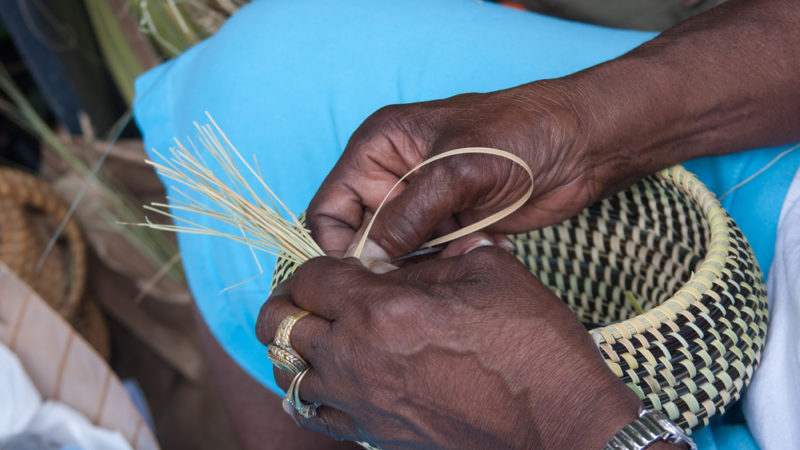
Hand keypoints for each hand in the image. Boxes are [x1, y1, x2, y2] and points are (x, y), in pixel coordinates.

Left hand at [256, 247, 641, 448]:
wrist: (558, 424)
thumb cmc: (532, 345)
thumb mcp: (489, 273)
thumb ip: (435, 257)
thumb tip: (408, 252)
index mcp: (382, 308)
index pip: (310, 277)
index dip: (317, 263)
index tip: (338, 264)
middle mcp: (356, 356)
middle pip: (278, 322)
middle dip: (291, 300)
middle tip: (317, 293)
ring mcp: (360, 401)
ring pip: (287, 370)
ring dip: (296, 344)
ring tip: (323, 332)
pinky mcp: (374, 433)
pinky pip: (312, 412)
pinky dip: (310, 389)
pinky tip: (331, 376)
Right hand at [307, 81, 612, 259]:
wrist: (581, 144)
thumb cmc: (519, 133)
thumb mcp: (457, 170)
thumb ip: (408, 214)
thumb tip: (370, 259)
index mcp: (379, 147)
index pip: (330, 207)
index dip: (339, 244)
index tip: (366, 274)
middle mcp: (393, 176)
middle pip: (362, 236)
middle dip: (387, 259)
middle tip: (421, 271)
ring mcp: (423, 203)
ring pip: (398, 253)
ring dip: (425, 262)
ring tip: (464, 249)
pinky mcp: (451, 225)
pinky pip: (432, 258)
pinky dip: (451, 262)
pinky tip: (486, 245)